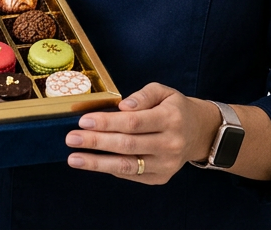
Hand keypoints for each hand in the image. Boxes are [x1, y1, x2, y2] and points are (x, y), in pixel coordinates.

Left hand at [65, 82, 220, 184]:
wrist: (199, 132)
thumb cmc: (174, 108)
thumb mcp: (163, 92)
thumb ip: (143, 95)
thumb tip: (122, 106)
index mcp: (171, 119)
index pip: (134, 122)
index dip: (107, 122)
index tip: (83, 121)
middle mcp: (170, 144)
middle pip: (127, 145)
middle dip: (96, 142)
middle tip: (71, 139)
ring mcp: (166, 164)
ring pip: (127, 165)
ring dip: (97, 163)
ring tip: (74, 159)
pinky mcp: (161, 178)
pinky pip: (131, 175)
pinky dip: (110, 169)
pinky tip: (93, 163)